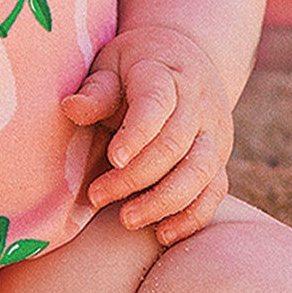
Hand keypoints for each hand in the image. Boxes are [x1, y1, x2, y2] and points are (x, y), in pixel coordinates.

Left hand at [62, 25, 232, 244]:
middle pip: (175, 145)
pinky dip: (193, 216)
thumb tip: (71, 107)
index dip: (137, 133)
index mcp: (166, 74)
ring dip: (164, 201)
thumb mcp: (111, 66)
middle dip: (136, 176)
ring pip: (200, 172)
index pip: (156, 104)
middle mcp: (198, 104)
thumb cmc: (133, 68)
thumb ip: (96, 91)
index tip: (113, 158)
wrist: (184, 59)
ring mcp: (214, 133)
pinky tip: (163, 233)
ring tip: (127, 219)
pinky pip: (215, 191)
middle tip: (97, 195)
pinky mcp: (220, 158)